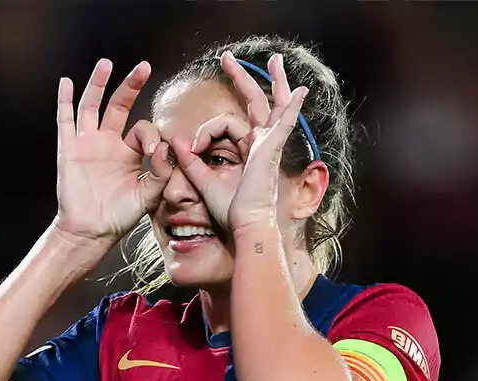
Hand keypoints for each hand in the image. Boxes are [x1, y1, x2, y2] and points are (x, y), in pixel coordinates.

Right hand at [54, 59, 173, 244]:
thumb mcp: (149, 194)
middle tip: (144, 67)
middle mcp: (108, 142)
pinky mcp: (69, 149)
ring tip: (106, 64)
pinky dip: (64, 101)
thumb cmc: (120, 215)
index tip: (154, 150)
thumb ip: (161, 172)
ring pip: (92, 105)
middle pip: (119, 105)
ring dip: (98, 84)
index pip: (142, 129)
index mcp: (128, 152)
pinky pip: (65, 120)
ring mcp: (87, 143)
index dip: (151, 135)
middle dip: (131, 86)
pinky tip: (66, 82)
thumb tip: (165, 147)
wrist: (92, 231)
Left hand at [171, 51, 307, 232]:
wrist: (246, 226)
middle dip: (242, 79)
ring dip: (274, 81)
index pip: (225, 126)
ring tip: (276, 59)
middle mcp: (261, 145)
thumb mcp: (204, 182)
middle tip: (227, 58)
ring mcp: (269, 145)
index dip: (204, 132)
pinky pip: (284, 123)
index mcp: (247, 152)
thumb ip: (191, 162)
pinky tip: (301, 90)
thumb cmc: (230, 211)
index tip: (193, 146)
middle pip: (255, 103)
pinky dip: (292, 107)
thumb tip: (176, 142)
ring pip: (273, 105)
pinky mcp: (271, 149)